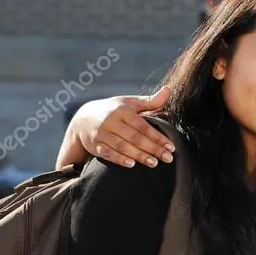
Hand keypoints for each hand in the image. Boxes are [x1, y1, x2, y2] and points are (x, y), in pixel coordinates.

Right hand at [59, 88, 173, 168]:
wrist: (84, 118)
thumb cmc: (114, 110)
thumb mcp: (130, 103)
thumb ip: (150, 101)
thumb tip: (168, 90)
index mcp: (122, 111)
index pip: (143, 126)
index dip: (158, 137)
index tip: (171, 147)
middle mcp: (111, 121)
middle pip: (134, 137)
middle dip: (152, 148)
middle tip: (168, 158)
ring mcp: (101, 134)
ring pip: (122, 146)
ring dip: (139, 155)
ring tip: (154, 163)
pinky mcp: (94, 145)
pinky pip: (107, 153)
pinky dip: (119, 159)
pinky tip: (131, 164)